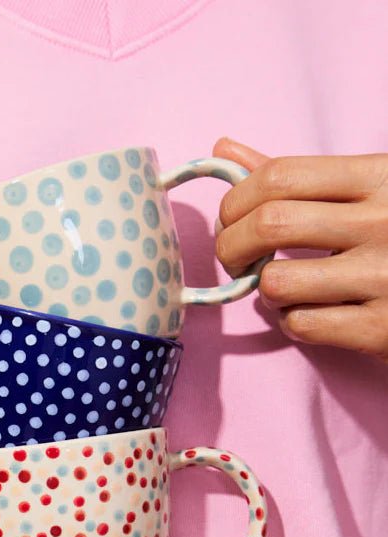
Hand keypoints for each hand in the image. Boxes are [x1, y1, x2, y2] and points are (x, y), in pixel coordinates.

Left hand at [212, 136, 387, 360]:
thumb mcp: (363, 191)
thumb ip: (294, 176)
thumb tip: (224, 150)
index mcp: (379, 178)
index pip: (280, 175)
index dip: (237, 199)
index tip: (232, 219)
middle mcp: (384, 222)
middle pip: (269, 224)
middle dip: (232, 247)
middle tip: (238, 260)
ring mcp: (384, 276)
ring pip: (277, 282)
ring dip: (265, 291)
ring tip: (285, 288)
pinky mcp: (380, 327)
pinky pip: (300, 324)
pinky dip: (291, 322)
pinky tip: (311, 313)